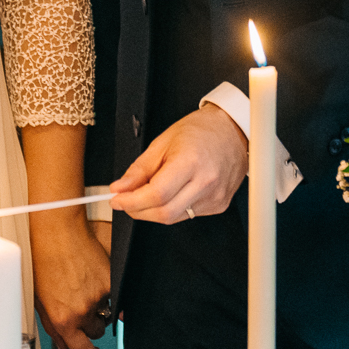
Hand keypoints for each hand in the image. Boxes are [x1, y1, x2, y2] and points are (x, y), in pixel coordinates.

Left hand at [29, 211, 111, 348]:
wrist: (57, 232)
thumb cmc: (43, 261)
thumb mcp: (40, 300)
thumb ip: (53, 327)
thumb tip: (64, 347)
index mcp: (62, 319)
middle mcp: (81, 311)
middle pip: (96, 332)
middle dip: (91, 324)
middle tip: (83, 307)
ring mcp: (97, 297)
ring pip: (106, 313)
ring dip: (100, 306)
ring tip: (84, 286)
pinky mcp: (110, 281)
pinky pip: (115, 295)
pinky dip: (108, 289)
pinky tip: (93, 275)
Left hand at [109, 103, 246, 223]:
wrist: (232, 131)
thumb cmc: (200, 131)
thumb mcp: (162, 142)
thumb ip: (139, 169)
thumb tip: (120, 188)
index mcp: (190, 162)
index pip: (156, 194)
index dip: (131, 201)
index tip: (116, 199)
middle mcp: (205, 182)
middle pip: (164, 212)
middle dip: (138, 210)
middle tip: (126, 200)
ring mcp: (215, 197)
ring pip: (174, 217)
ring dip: (153, 210)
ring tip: (148, 193)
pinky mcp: (219, 205)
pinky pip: (187, 215)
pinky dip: (171, 208)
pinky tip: (172, 193)